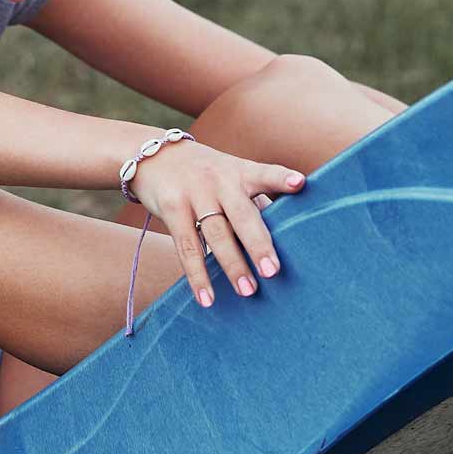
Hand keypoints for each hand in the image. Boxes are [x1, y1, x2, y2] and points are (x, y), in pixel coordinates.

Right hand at [129, 139, 304, 307]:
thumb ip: (254, 202)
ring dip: (232, 265)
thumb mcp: (230, 176)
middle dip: (258, 243)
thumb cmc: (205, 174)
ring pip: (216, 233)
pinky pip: (186, 247)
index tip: (299, 183)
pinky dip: (197, 275)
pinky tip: (207, 298)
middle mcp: (220, 181)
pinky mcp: (172, 208)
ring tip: (247, 291)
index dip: (281, 179)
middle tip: (273, 271)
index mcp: (241, 172)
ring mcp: (194, 194)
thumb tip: (287, 239)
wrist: (153, 155)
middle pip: (242, 214)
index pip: (265, 173)